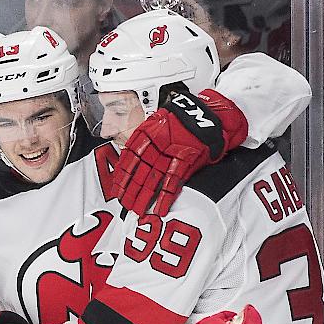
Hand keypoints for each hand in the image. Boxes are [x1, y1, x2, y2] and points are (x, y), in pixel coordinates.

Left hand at [112, 89, 247, 215]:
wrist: (207, 114)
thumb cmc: (183, 120)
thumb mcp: (159, 123)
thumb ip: (146, 139)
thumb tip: (132, 156)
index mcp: (147, 134)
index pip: (129, 157)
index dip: (122, 174)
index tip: (116, 186)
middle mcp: (156, 144)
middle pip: (138, 171)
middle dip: (130, 189)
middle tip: (124, 203)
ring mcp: (170, 153)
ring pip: (152, 178)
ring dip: (144, 196)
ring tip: (137, 209)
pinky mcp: (186, 161)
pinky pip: (172, 182)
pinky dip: (165, 197)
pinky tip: (159, 208)